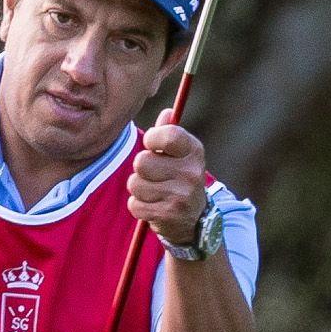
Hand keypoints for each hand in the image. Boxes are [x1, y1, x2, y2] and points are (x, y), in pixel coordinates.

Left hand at [129, 121, 211, 247]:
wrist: (195, 218)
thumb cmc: (180, 177)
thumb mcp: (180, 154)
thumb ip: (169, 133)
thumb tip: (167, 113)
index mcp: (194, 151)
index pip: (168, 136)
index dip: (152, 139)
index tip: (151, 145)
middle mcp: (192, 173)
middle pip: (141, 162)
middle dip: (141, 169)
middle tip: (155, 175)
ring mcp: (181, 195)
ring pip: (135, 184)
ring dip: (139, 189)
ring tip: (155, 192)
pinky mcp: (168, 215)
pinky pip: (135, 205)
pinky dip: (139, 206)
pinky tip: (154, 206)